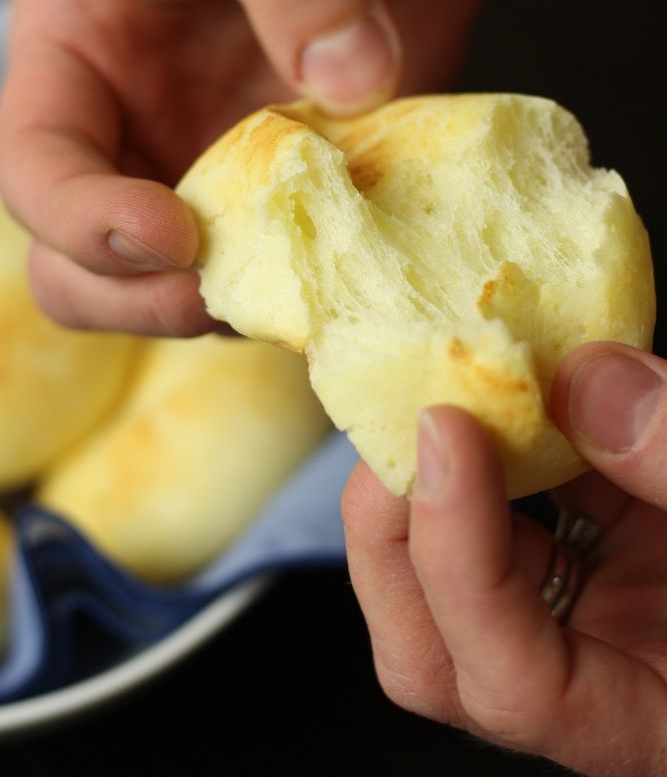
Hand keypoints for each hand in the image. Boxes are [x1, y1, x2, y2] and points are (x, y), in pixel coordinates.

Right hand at [0, 0, 498, 335]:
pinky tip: (356, 259)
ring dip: (231, 302)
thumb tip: (344, 80)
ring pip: (176, 291)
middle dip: (142, 296)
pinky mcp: (290, 193)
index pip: (36, 165)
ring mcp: (211, 167)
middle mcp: (131, 123)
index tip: (176, 232)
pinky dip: (306, 286)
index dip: (85, 220)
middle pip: (82, 264)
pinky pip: (277, 273)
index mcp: (79, 42)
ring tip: (307, 269)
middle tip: (232, 288)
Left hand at [343, 341, 666, 776]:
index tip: (448, 435)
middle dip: (396, 523)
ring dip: (427, 480)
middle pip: (431, 643)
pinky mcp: (587, 565)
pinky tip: (512, 391)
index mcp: (645, 723)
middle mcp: (594, 682)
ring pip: (447, 577)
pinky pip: (508, 520)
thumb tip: (585, 382)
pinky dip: (494, 453)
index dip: (457, 558)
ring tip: (449, 389)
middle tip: (414, 415)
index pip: (510, 686)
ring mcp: (582, 622)